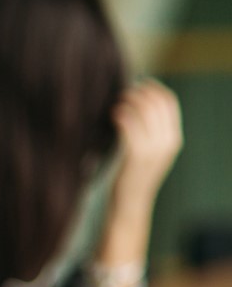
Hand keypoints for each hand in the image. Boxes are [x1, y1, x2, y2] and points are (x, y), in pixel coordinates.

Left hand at [112, 79, 181, 209]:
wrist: (131, 203)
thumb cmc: (133, 174)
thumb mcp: (150, 151)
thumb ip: (151, 131)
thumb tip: (140, 103)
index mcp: (173, 138)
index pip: (169, 102)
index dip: (154, 88)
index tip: (139, 83)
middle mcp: (167, 142)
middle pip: (156, 103)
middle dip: (139, 92)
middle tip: (122, 92)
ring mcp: (153, 149)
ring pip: (144, 111)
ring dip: (129, 101)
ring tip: (116, 102)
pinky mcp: (136, 156)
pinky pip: (130, 127)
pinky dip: (121, 115)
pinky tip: (113, 114)